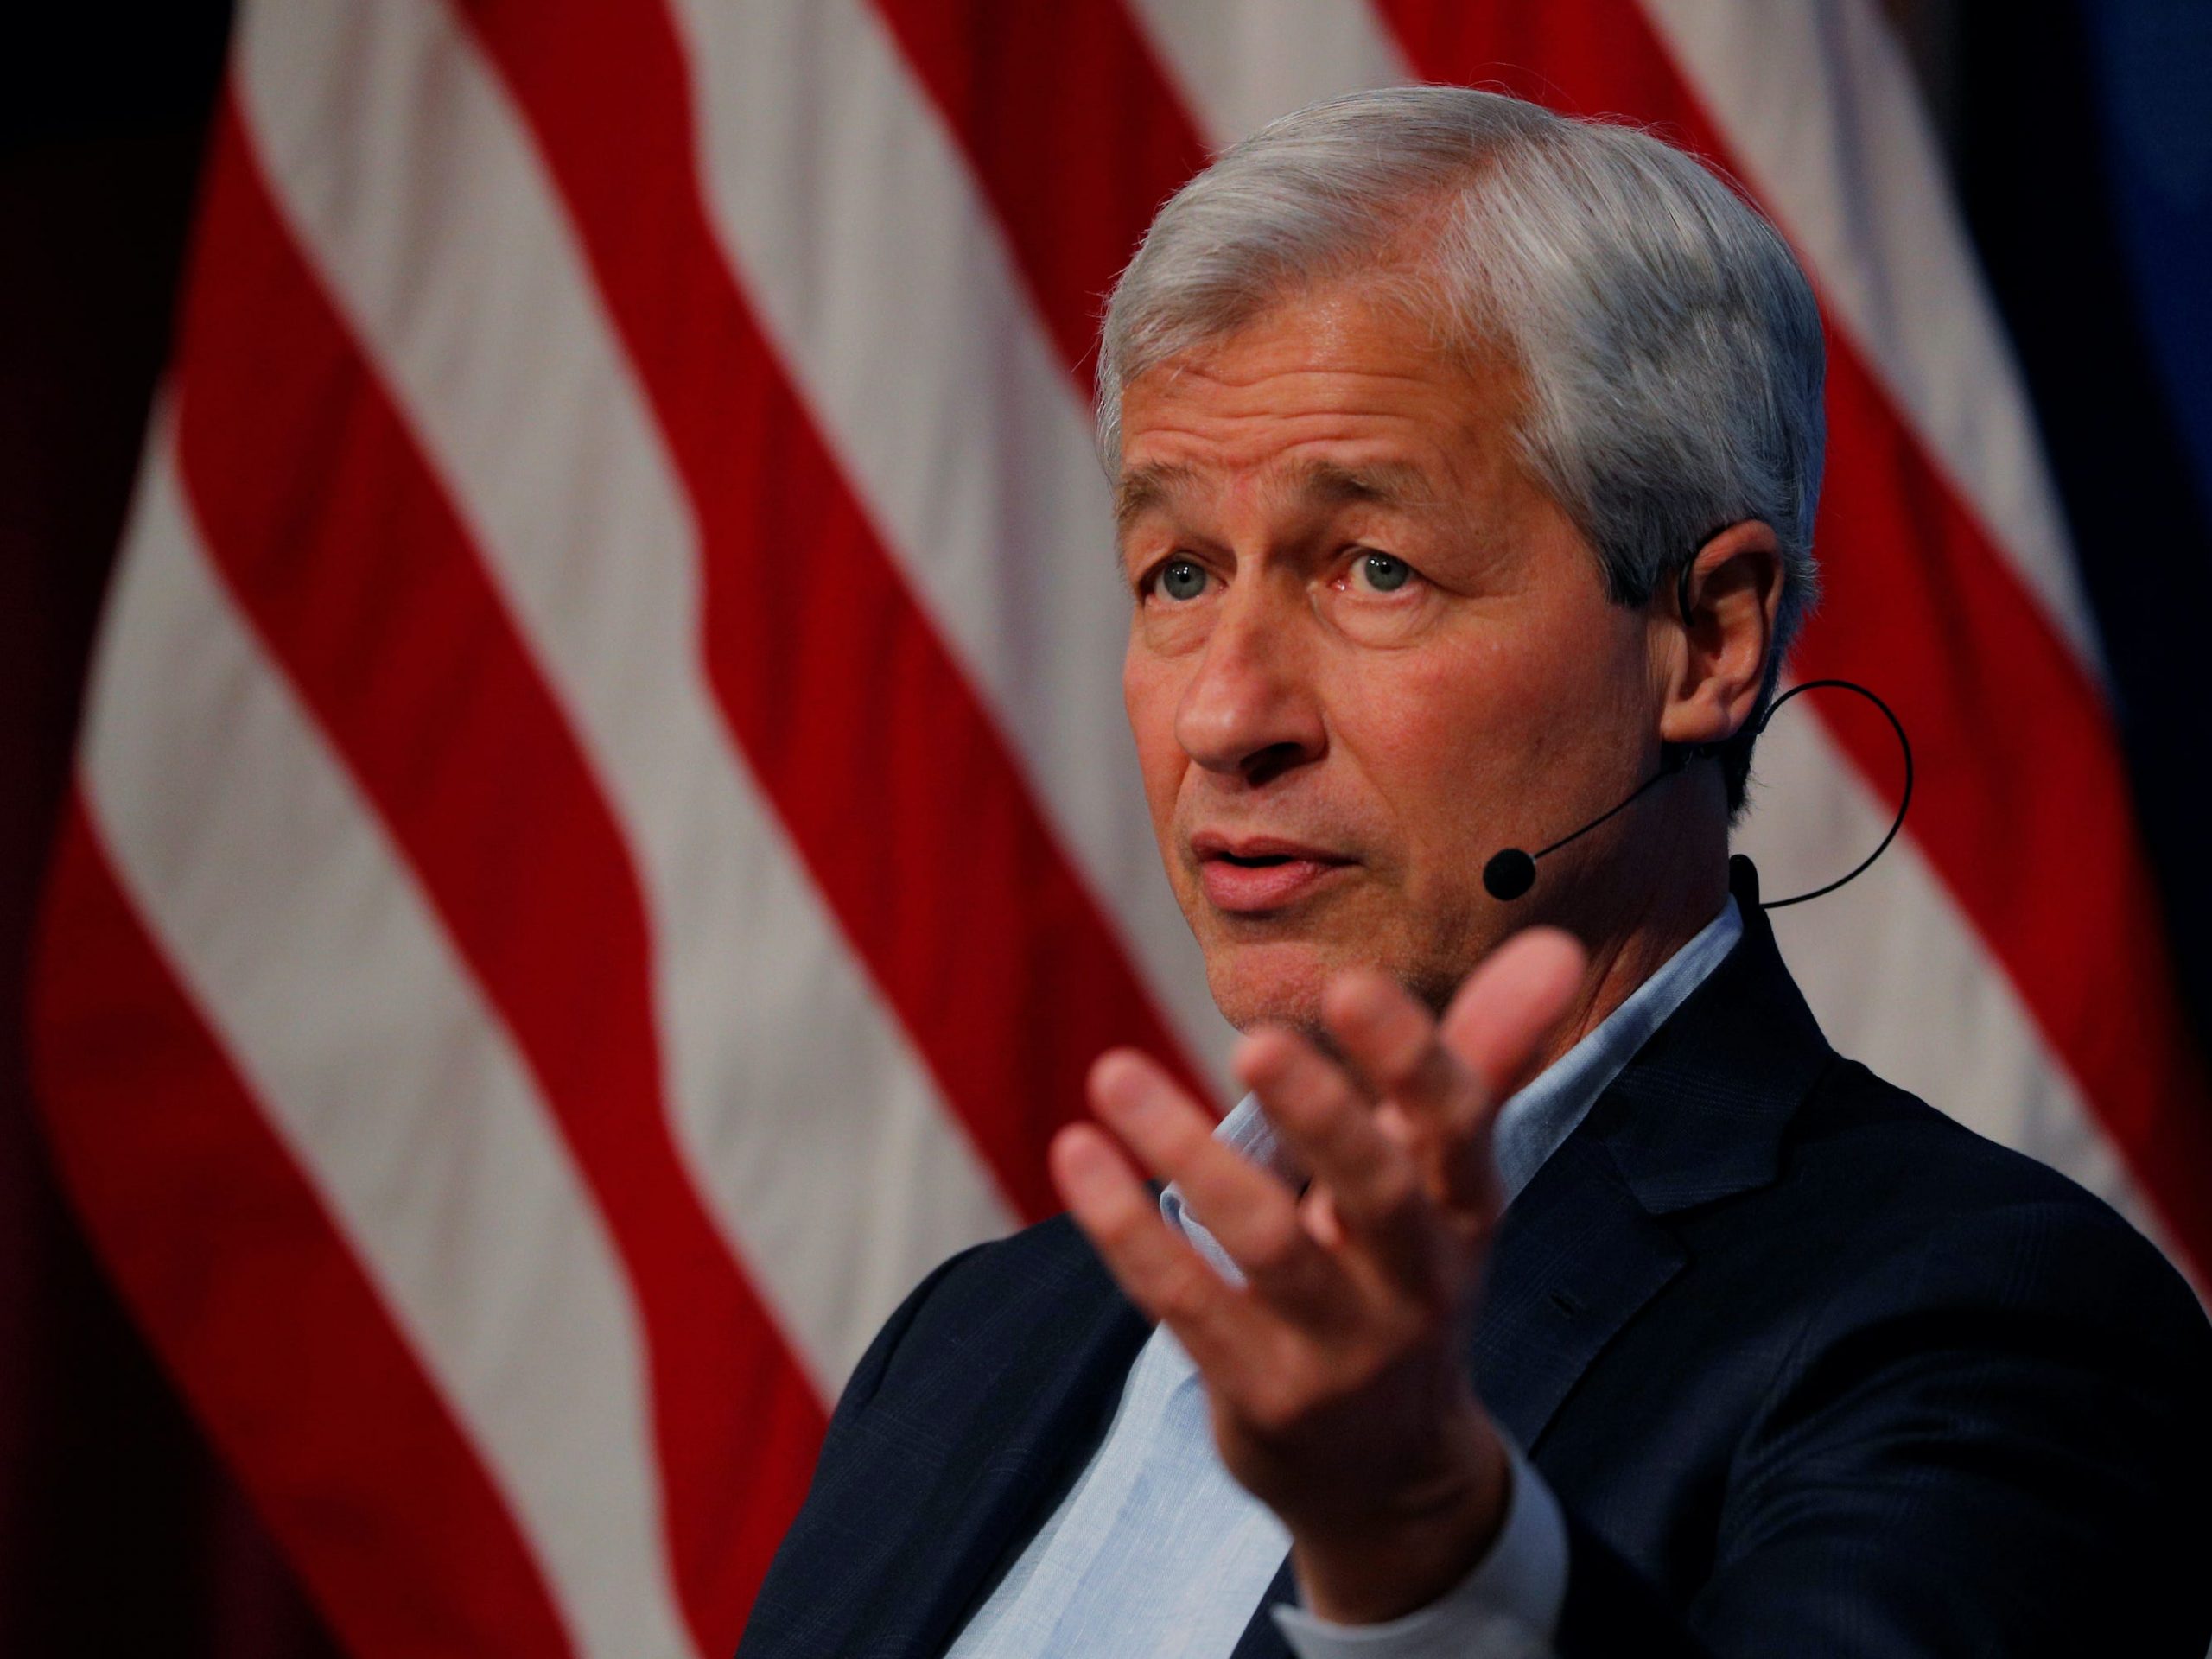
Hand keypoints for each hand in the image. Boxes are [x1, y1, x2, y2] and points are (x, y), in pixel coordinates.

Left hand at [1049, 928, 1586, 1623]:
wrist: (1389, 1480)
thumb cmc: (1407, 1278)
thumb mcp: (1452, 1182)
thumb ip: (1484, 1057)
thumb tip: (1556, 944)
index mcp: (1467, 1211)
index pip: (1459, 1128)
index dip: (1411, 1059)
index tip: (1351, 984)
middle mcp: (1417, 1282)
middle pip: (1377, 1191)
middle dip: (1322, 1117)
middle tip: (1254, 1044)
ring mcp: (1341, 1350)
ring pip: (1268, 1246)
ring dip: (1189, 1156)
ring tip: (1113, 1072)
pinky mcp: (1262, 1394)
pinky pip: (1187, 1302)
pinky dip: (1126, 1229)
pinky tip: (1077, 1151)